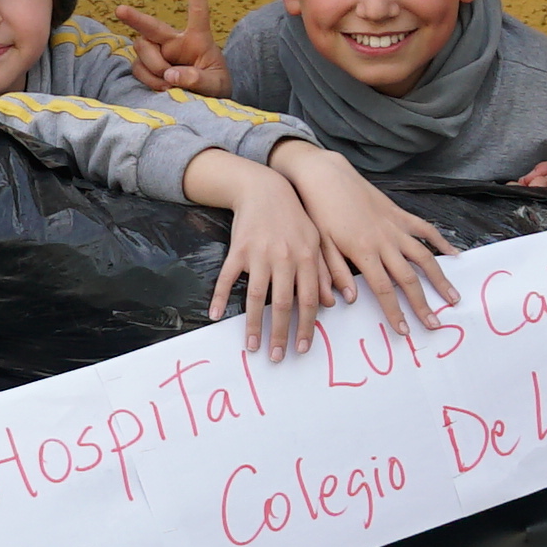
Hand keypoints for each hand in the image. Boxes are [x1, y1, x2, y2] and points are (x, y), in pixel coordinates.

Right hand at [103, 0, 221, 95]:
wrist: (203, 104)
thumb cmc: (215, 89)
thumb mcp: (216, 86)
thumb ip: (199, 80)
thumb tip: (172, 74)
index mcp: (198, 39)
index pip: (198, 11)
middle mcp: (174, 42)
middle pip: (152, 26)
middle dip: (135, 17)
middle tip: (120, 10)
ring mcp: (158, 54)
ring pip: (143, 50)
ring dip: (154, 67)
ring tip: (169, 84)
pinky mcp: (147, 68)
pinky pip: (138, 69)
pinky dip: (148, 80)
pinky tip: (161, 88)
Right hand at [211, 180, 345, 359]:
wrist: (265, 189)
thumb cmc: (294, 218)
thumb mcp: (315, 241)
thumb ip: (323, 272)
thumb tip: (330, 304)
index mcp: (305, 258)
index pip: (308, 299)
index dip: (306, 326)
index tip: (302, 348)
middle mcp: (283, 258)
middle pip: (283, 303)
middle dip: (281, 333)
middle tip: (278, 357)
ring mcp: (259, 254)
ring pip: (255, 296)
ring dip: (253, 325)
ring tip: (251, 346)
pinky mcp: (238, 249)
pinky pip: (227, 277)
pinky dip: (220, 296)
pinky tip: (216, 314)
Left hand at [285, 151, 458, 341]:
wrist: (327, 177)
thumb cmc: (320, 213)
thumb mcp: (321, 246)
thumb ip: (335, 272)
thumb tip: (349, 299)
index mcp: (363, 252)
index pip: (383, 289)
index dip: (395, 312)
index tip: (405, 331)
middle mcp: (384, 241)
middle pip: (408, 278)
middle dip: (422, 304)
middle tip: (434, 325)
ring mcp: (395, 227)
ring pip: (424, 256)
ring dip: (440, 279)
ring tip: (452, 298)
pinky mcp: (400, 214)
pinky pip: (425, 230)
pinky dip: (441, 243)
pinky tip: (454, 256)